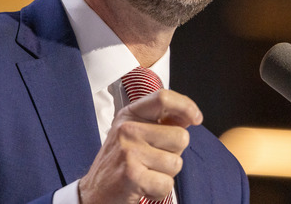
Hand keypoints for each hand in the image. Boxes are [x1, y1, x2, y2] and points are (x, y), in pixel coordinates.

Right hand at [78, 89, 202, 203]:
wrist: (94, 193)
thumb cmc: (120, 164)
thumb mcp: (135, 134)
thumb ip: (161, 123)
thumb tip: (190, 116)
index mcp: (129, 115)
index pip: (164, 98)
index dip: (186, 106)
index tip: (196, 118)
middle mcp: (127, 129)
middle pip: (180, 136)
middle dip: (174, 153)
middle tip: (153, 160)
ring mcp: (129, 151)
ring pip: (176, 163)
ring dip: (166, 174)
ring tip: (146, 173)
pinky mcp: (132, 175)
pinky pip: (167, 184)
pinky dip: (159, 191)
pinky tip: (143, 187)